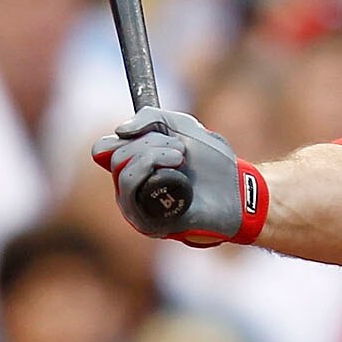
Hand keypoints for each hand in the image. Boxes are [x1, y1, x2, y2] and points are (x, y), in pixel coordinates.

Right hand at [90, 108, 249, 241]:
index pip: (103, 148)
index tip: (152, 130)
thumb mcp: (182, 125)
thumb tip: (118, 131)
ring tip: (181, 157)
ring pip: (122, 174)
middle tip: (180, 149)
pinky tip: (180, 177)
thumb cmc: (212, 162)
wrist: (239, 190)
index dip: (122, 135)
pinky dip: (155, 175)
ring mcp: (138, 208)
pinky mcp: (149, 223)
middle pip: (115, 157)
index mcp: (134, 165)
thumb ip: (151, 117)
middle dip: (150, 144)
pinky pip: (133, 194)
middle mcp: (130, 189)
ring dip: (152, 156)